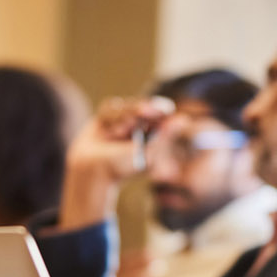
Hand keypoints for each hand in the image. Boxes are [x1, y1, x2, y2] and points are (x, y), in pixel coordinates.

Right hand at [57, 96, 174, 228]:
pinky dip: (109, 118)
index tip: (161, 110)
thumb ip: (165, 135)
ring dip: (120, 118)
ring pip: (124, 105)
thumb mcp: (148, 153)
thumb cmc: (122, 168)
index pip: (160, 111)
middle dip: (136, 113)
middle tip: (133, 122)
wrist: (92, 172)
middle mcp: (139, 125)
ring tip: (116, 134)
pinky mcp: (106, 118)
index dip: (159, 108)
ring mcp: (122, 120)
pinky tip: (108, 131)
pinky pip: (110, 107)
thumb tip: (184, 118)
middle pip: (142, 104)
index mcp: (153, 133)